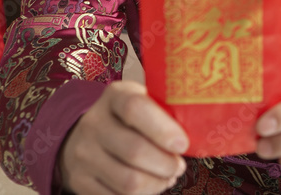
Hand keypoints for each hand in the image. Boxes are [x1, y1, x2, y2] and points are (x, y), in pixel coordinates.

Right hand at [58, 81, 187, 194]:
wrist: (83, 135)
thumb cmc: (129, 118)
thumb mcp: (143, 101)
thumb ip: (165, 111)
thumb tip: (199, 133)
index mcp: (115, 96)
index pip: (135, 108)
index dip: (163, 129)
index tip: (183, 144)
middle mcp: (94, 123)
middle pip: (134, 151)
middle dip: (166, 164)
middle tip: (179, 165)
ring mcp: (83, 154)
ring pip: (128, 181)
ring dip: (157, 183)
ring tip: (168, 176)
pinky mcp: (80, 180)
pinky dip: (143, 194)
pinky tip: (151, 184)